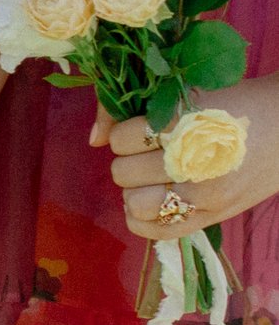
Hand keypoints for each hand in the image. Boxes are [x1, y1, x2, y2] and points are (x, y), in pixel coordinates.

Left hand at [104, 75, 278, 239]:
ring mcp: (207, 193)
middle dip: (129, 161)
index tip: (144, 129)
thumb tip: (93, 139)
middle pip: (123, 173)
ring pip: (134, 203)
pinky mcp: (215, 216)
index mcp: (185, 122)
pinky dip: (142, 218)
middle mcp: (195, 160)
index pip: (121, 138)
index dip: (125, 133)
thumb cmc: (230, 104)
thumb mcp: (184, 94)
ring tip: (153, 177)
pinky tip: (152, 201)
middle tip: (150, 154)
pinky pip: (157, 231)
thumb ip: (130, 110)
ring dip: (135, 190)